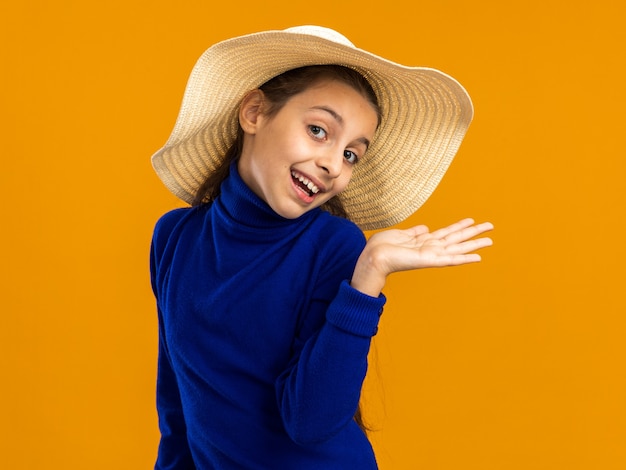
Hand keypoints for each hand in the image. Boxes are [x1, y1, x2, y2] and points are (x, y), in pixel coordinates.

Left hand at [351, 218, 493, 295]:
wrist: (373, 257)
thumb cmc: (382, 247)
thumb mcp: (400, 234)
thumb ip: (414, 232)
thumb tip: (425, 228)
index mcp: (424, 242)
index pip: (446, 232)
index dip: (459, 226)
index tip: (472, 221)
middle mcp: (430, 248)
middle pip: (457, 239)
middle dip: (474, 233)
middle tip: (491, 227)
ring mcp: (431, 255)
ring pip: (458, 247)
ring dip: (474, 244)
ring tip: (490, 240)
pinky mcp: (430, 261)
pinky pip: (451, 259)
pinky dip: (465, 258)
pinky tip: (478, 257)